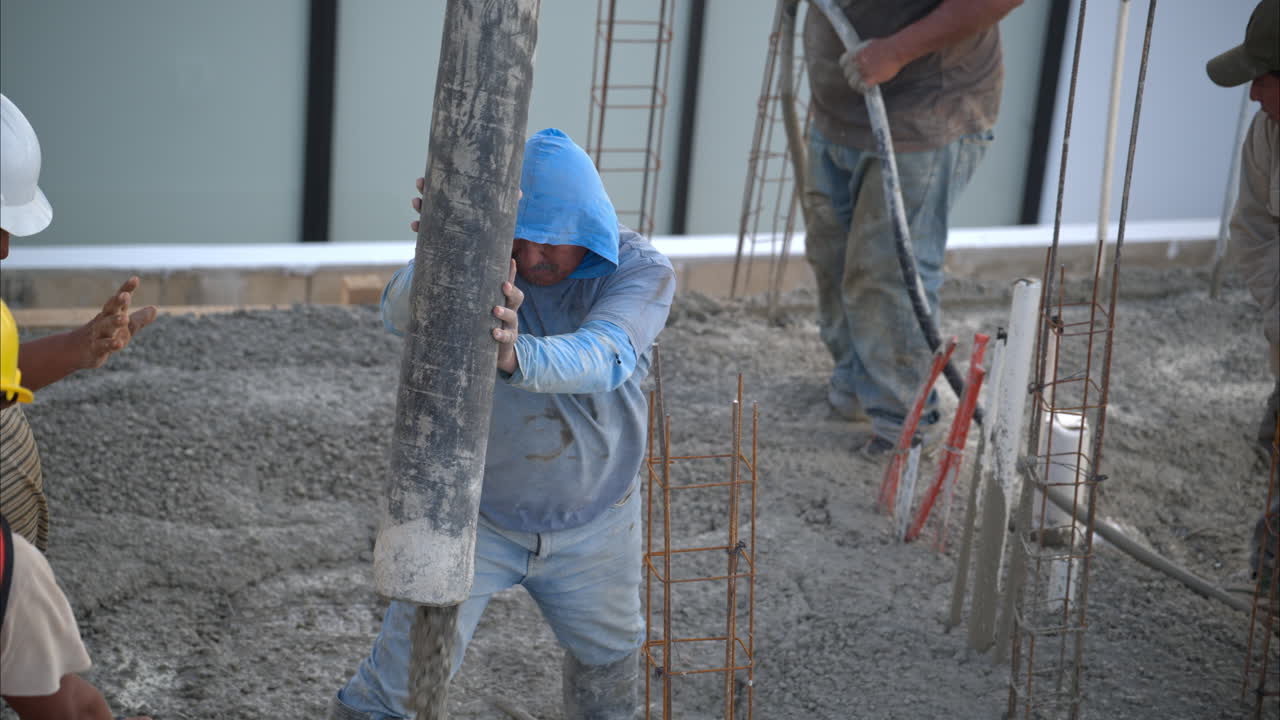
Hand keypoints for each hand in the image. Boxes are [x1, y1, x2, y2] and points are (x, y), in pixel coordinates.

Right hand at [76, 277, 156, 369]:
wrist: (77, 350)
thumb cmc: (105, 335)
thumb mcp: (125, 328)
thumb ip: (139, 319)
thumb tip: (155, 309)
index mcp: (112, 313)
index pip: (120, 299)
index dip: (126, 289)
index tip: (135, 278)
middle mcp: (104, 320)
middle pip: (110, 309)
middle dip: (117, 302)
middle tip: (125, 295)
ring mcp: (98, 334)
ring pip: (105, 326)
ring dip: (114, 321)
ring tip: (124, 318)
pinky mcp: (95, 348)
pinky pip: (102, 345)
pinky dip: (110, 344)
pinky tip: (118, 344)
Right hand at [410, 178, 521, 233]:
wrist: (489, 250)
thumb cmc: (492, 225)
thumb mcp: (498, 213)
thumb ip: (505, 202)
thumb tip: (518, 192)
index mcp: (458, 201)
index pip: (442, 189)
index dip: (430, 184)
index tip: (422, 180)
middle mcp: (448, 212)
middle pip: (431, 199)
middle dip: (422, 193)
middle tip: (420, 187)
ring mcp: (443, 226)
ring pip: (426, 217)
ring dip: (419, 211)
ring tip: (416, 208)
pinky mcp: (442, 241)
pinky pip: (427, 236)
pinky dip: (420, 231)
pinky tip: (416, 228)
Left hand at [493, 259, 522, 374]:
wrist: (499, 353)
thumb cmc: (490, 326)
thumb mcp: (488, 311)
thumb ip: (485, 296)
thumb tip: (474, 276)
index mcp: (506, 303)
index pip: (510, 285)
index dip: (512, 274)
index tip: (511, 261)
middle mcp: (511, 313)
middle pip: (516, 298)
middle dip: (511, 291)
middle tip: (504, 285)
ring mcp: (511, 327)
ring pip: (512, 317)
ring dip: (505, 312)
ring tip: (496, 309)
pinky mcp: (507, 341)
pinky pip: (506, 337)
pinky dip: (501, 334)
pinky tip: (494, 332)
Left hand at [839, 37, 904, 91]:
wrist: (896, 50)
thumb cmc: (885, 46)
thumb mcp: (868, 45)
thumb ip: (860, 52)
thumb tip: (856, 57)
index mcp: (854, 53)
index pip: (842, 62)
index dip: (846, 67)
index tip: (850, 70)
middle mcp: (857, 62)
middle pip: (847, 74)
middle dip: (852, 76)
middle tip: (858, 79)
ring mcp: (863, 71)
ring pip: (852, 83)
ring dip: (856, 85)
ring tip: (861, 86)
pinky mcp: (871, 78)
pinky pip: (862, 87)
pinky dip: (864, 89)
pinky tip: (867, 88)